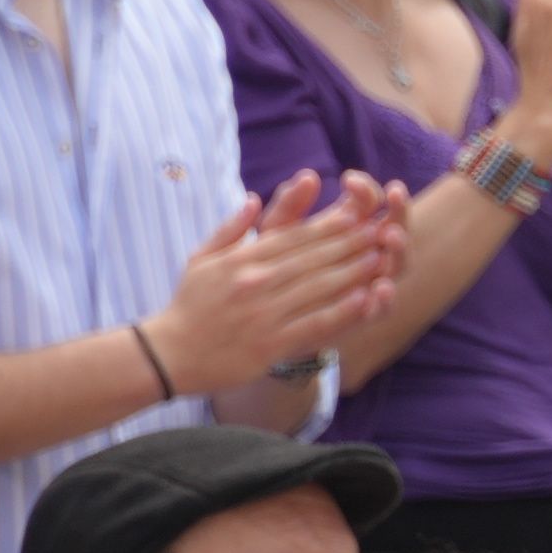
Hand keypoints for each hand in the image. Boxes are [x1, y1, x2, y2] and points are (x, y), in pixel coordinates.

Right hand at [153, 171, 400, 392]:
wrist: (169, 355)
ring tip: (382, 259)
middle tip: (381, 232)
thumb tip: (252, 198)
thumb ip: (230, 229)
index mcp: (242, 259)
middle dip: (351, 244)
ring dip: (354, 272)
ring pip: (319, 287)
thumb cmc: (188, 306)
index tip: (357, 216)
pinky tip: (366, 301)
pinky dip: (342, 312)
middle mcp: (256, 281)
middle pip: (313, 258)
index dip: (329, 226)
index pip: (294, 238)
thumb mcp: (201, 258)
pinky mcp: (271, 343)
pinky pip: (314, 324)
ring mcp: (265, 312)